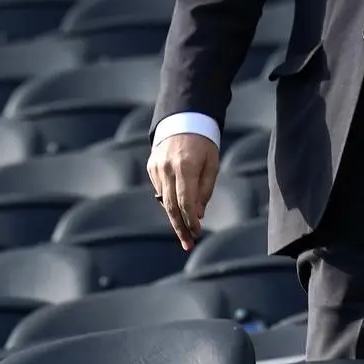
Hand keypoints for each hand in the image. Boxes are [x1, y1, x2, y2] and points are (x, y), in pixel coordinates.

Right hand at [147, 133, 219, 250]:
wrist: (183, 120)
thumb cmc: (203, 143)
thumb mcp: (212, 163)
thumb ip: (205, 189)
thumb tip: (198, 214)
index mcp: (185, 166)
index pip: (186, 201)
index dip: (191, 220)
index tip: (197, 233)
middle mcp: (167, 168)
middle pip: (171, 206)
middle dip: (180, 227)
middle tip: (188, 244)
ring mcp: (156, 168)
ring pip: (164, 201)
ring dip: (174, 218)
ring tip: (185, 233)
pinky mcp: (151, 167)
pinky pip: (160, 190)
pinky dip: (169, 202)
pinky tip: (178, 209)